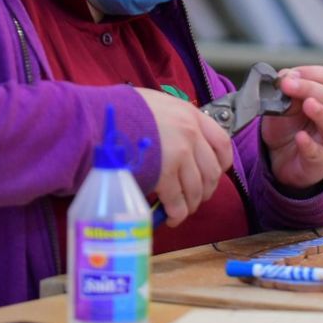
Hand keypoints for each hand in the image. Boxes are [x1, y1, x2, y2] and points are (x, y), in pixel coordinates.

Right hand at [133, 88, 232, 226]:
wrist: (100, 117)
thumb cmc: (122, 111)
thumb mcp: (157, 105)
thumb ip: (173, 122)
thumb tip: (177, 141)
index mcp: (190, 115)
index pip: (222, 143)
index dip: (222, 163)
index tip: (215, 173)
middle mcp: (190, 134)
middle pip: (212, 172)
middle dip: (205, 190)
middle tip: (194, 198)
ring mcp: (179, 154)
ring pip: (197, 190)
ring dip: (190, 205)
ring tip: (180, 210)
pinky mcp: (164, 174)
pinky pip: (177, 202)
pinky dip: (176, 214)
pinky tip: (170, 217)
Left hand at [260, 66, 322, 189]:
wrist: (282, 159)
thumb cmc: (289, 127)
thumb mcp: (283, 104)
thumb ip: (286, 90)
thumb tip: (287, 77)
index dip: (309, 73)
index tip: (288, 75)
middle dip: (310, 88)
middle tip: (288, 85)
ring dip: (321, 113)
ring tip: (308, 104)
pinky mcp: (322, 161)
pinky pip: (318, 152)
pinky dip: (309, 144)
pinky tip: (300, 137)